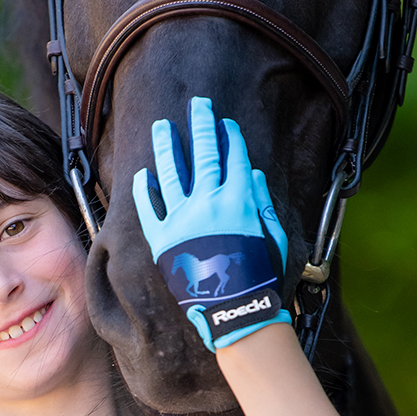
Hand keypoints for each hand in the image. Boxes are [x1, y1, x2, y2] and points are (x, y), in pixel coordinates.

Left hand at [131, 96, 290, 351]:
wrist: (234, 311)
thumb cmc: (259, 276)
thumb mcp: (272, 236)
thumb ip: (260, 202)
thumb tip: (251, 173)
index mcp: (240, 200)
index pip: (234, 157)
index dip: (230, 137)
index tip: (225, 122)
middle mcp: (209, 203)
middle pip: (204, 154)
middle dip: (201, 125)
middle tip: (197, 104)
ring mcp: (182, 220)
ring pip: (171, 174)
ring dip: (166, 146)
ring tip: (162, 127)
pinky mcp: (162, 240)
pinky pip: (150, 209)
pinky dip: (145, 190)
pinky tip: (143, 174)